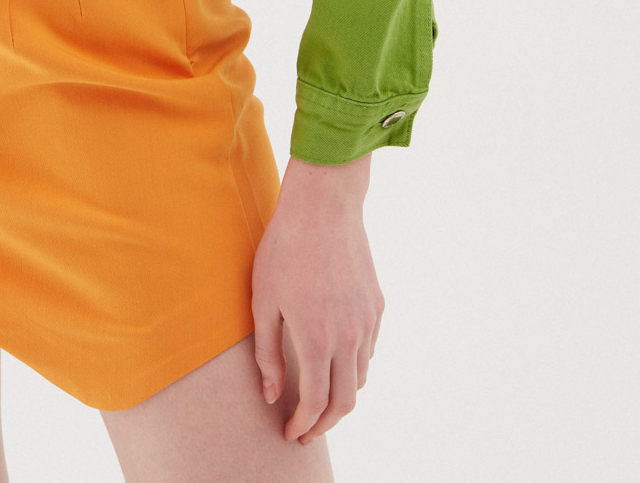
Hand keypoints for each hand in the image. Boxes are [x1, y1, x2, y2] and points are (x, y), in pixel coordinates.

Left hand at [251, 152, 383, 444]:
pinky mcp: (376, 305)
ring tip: (319, 397)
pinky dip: (354, 367)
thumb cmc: (284, 249)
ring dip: (341, 396)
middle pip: (345, 402)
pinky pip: (369, 350)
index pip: (315, 403)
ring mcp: (366, 322)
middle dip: (325, 423)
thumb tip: (271, 394)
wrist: (324, 207)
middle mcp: (348, 338)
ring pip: (361, 378)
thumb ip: (267, 354)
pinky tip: (336, 359)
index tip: (291, 432)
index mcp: (316, 340)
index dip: (303, 425)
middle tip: (306, 429)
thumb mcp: (263, 301)